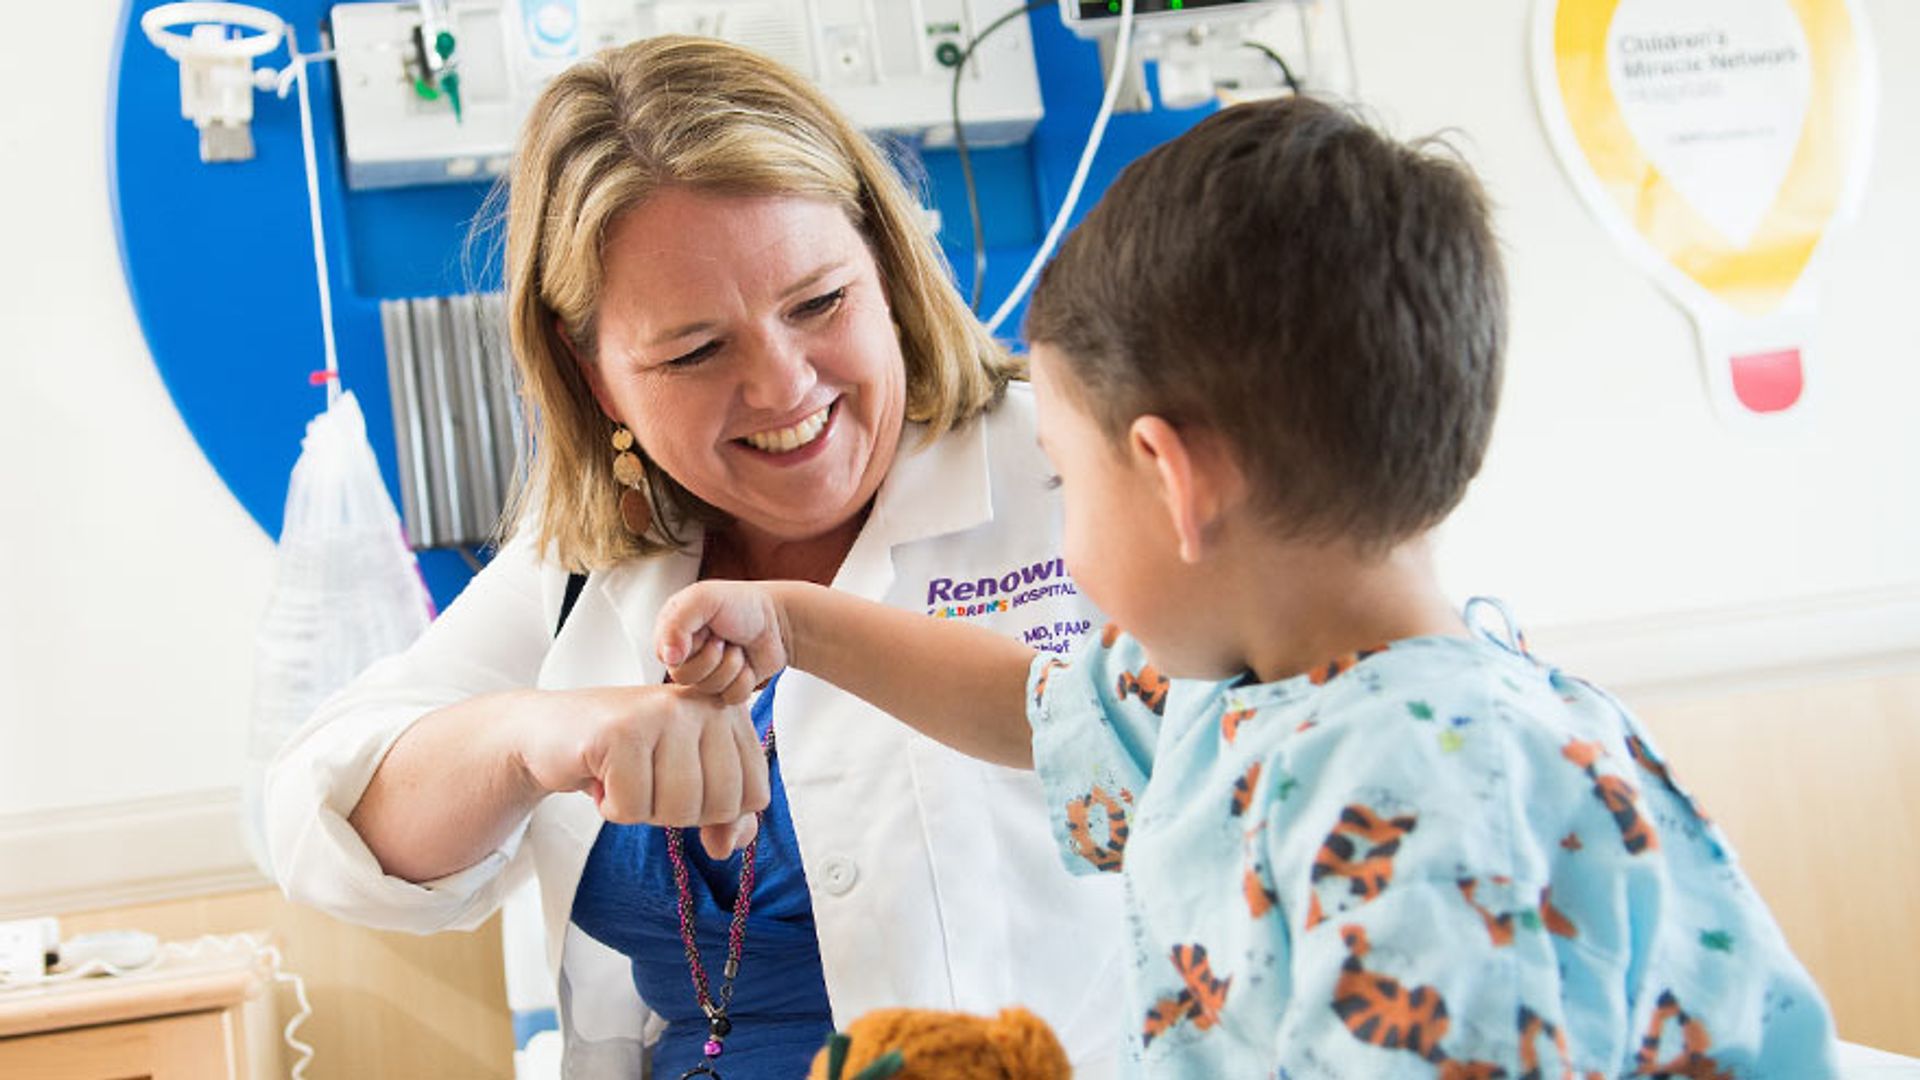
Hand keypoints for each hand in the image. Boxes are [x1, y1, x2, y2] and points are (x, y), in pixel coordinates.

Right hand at [515, 685, 769, 828]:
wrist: (550, 733)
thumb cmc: (626, 758)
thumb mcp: (685, 783)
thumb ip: (723, 815)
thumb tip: (729, 846)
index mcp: (729, 713)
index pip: (755, 794)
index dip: (716, 811)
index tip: (681, 783)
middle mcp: (704, 704)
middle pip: (720, 806)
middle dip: (677, 812)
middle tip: (647, 781)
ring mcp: (663, 712)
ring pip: (678, 809)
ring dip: (643, 810)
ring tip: (625, 776)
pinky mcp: (622, 730)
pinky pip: (633, 808)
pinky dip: (612, 807)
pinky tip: (601, 776)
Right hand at [655, 581, 792, 704]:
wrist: (778, 619)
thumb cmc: (742, 604)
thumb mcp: (704, 598)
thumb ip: (677, 623)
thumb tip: (668, 657)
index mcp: (674, 634)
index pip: (668, 659)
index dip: (692, 648)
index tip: (706, 631)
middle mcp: (687, 656)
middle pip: (687, 678)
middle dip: (714, 657)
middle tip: (725, 639)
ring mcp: (707, 674)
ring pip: (710, 689)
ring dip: (732, 666)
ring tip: (737, 648)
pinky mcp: (728, 688)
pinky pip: (730, 698)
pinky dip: (744, 680)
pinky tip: (747, 663)